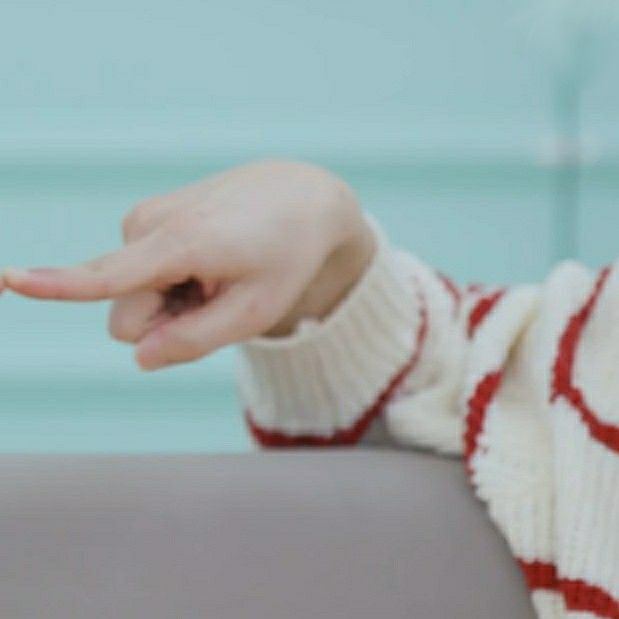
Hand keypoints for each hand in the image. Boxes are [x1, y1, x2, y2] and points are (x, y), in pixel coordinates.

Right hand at [3, 160, 374, 369]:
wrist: (298, 196)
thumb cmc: (284, 257)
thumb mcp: (254, 312)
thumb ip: (193, 341)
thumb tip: (137, 357)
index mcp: (181, 244)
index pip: (107, 278)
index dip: (55, 286)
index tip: (6, 279)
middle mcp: (148, 226)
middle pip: (125, 320)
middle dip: (165, 324)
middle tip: (216, 300)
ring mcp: (143, 219)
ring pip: (132, 297)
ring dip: (173, 301)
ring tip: (216, 276)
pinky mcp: (146, 219)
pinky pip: (142, 274)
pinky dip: (174, 280)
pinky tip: (209, 261)